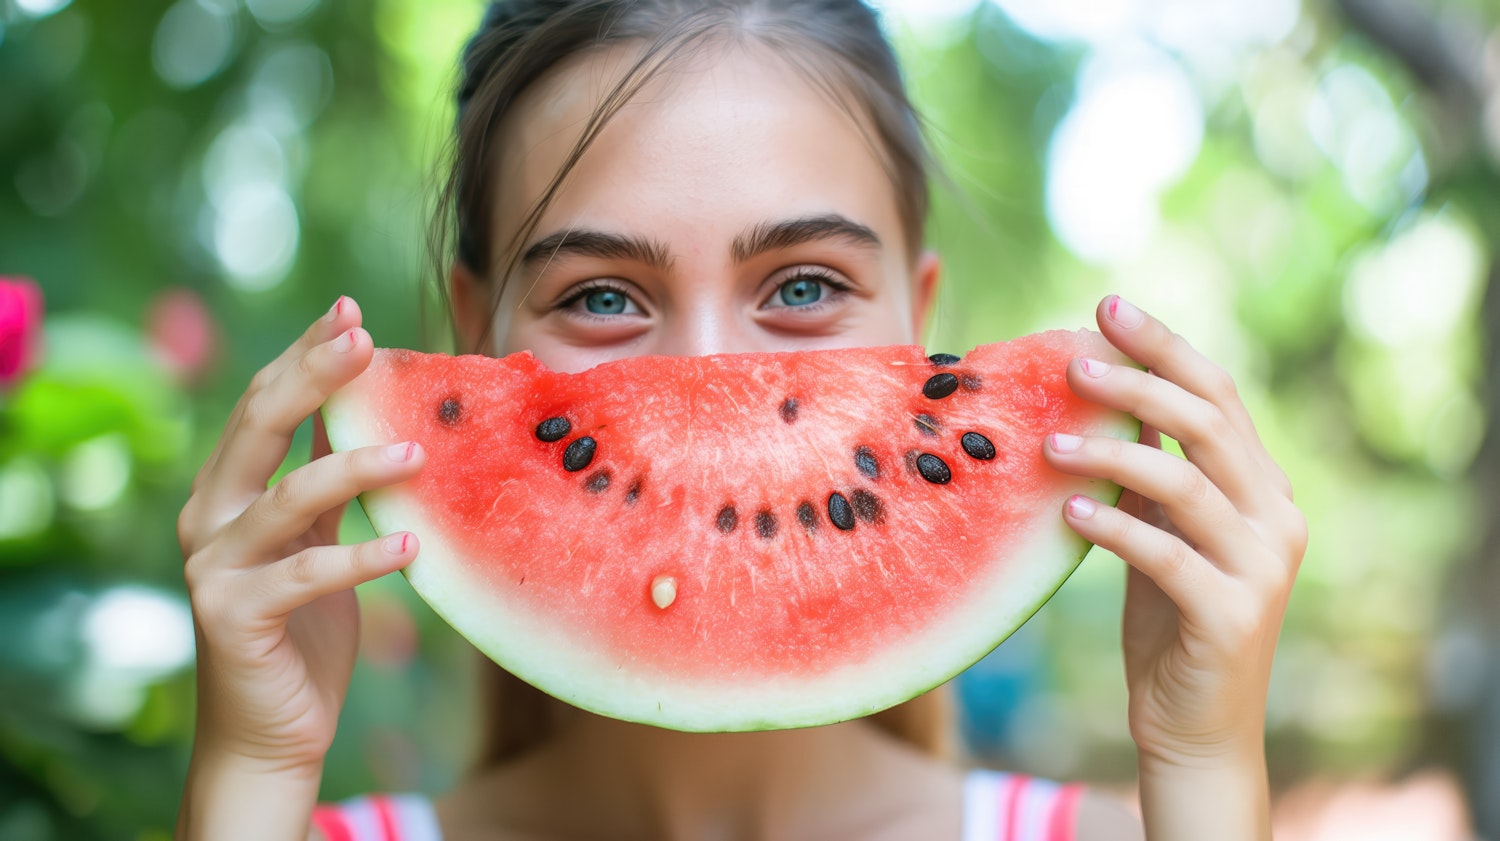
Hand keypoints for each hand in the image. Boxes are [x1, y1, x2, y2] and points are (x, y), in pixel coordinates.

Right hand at [177, 296, 425, 773]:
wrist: (267, 730)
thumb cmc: (301, 630)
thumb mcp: (313, 541)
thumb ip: (321, 483)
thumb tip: (366, 413)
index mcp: (228, 490)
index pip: (264, 404)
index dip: (305, 355)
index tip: (351, 312)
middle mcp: (209, 517)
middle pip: (258, 427)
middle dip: (312, 377)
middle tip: (366, 340)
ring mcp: (214, 566)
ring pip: (287, 498)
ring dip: (355, 467)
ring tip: (418, 453)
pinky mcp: (234, 616)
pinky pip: (306, 575)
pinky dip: (362, 558)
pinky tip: (412, 545)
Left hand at [1043, 296, 1305, 768]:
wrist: (1196, 728)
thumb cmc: (1169, 623)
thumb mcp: (1161, 533)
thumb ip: (1148, 473)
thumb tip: (1095, 394)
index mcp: (1261, 487)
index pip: (1217, 395)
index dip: (1164, 347)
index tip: (1106, 307)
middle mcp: (1276, 517)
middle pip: (1208, 422)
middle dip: (1139, 379)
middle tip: (1072, 360)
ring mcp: (1261, 567)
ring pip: (1185, 481)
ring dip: (1112, 451)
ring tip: (1049, 443)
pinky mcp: (1230, 615)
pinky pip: (1166, 554)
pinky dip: (1114, 526)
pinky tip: (1068, 511)